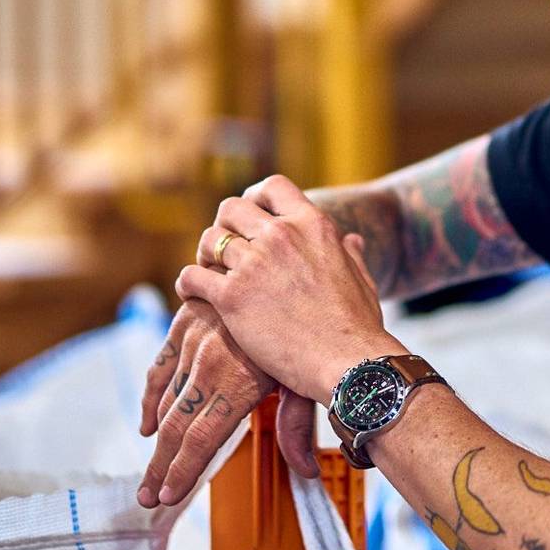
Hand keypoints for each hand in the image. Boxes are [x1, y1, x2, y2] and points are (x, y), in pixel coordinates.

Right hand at [137, 289, 321, 505]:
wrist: (291, 258)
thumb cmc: (310, 328)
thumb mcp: (305, 376)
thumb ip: (298, 425)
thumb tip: (307, 473)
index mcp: (237, 383)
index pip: (200, 441)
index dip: (182, 472)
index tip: (167, 498)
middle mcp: (209, 365)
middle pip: (176, 427)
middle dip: (161, 468)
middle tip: (149, 499)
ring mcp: (194, 342)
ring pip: (166, 401)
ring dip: (156, 440)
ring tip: (148, 476)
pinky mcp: (186, 321)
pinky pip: (160, 363)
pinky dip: (152, 395)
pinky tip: (148, 421)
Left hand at [177, 174, 399, 403]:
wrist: (348, 362)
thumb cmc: (358, 326)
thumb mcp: (361, 278)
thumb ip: (351, 254)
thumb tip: (352, 240)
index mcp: (312, 225)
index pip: (272, 187)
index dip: (255, 198)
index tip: (249, 218)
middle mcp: (280, 236)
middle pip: (231, 208)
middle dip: (224, 226)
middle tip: (224, 250)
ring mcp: (254, 264)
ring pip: (209, 240)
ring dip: (205, 255)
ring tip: (209, 273)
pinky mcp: (232, 296)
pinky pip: (192, 276)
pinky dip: (188, 284)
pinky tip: (193, 295)